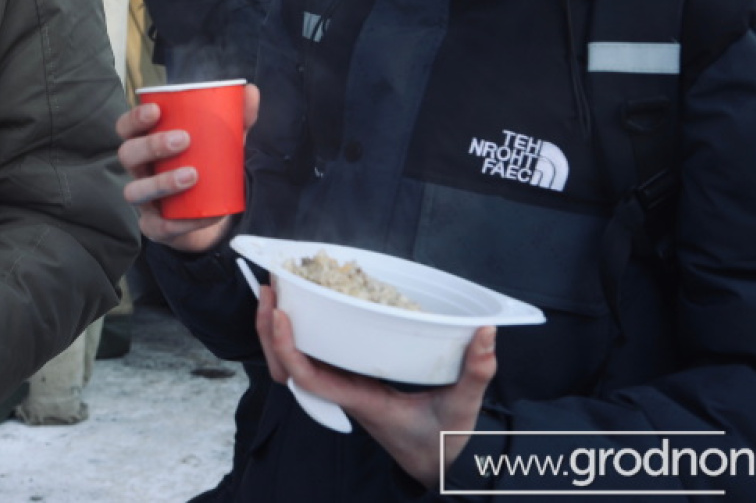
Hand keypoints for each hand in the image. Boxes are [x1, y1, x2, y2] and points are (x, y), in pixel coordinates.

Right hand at [115, 84, 258, 252]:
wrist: (208, 213)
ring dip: (162, 182)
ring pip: (134, 191)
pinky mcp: (153, 226)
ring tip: (192, 175)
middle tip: (184, 139)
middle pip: (127, 154)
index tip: (157, 110)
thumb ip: (236, 118)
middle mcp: (138, 170)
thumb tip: (251, 91)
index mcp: (146, 144)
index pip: (126, 128)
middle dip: (152, 145)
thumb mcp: (221, 142)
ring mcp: (143, 199)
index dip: (134, 118)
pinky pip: (158, 226)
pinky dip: (180, 222)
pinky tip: (201, 215)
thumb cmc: (205, 166)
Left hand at [255, 283, 495, 486]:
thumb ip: (475, 373)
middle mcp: (342, 393)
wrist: (438, 466)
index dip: (288, 348)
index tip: (283, 315)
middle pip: (286, 367)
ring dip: (276, 330)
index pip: (309, 378)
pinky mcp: (348, 381)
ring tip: (277, 291)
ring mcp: (342, 387)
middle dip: (269, 330)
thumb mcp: (462, 408)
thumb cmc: (444, 442)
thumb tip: (487, 333)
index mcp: (360, 401)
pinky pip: (311, 357)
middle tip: (270, 289)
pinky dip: (298, 333)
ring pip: (292, 363)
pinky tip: (303, 307)